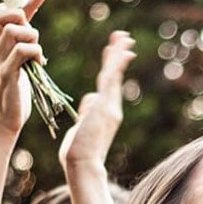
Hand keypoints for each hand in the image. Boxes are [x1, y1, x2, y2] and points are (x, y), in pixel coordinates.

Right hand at [0, 6, 44, 136]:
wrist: (4, 124)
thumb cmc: (14, 97)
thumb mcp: (20, 68)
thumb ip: (25, 50)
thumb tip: (33, 33)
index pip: (3, 14)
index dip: (24, 2)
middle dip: (22, 16)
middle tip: (33, 37)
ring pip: (13, 31)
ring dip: (31, 36)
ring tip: (37, 55)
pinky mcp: (7, 75)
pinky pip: (20, 52)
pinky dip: (34, 53)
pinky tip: (39, 65)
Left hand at [59, 31, 136, 167]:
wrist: (83, 166)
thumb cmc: (79, 153)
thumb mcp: (81, 129)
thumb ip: (87, 113)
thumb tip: (89, 102)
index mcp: (105, 112)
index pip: (108, 84)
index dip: (112, 66)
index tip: (115, 51)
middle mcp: (111, 108)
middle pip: (114, 76)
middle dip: (119, 56)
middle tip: (124, 38)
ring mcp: (110, 108)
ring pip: (114, 76)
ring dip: (118, 55)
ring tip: (122, 38)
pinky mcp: (106, 108)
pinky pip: (111, 81)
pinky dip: (116, 65)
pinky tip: (121, 51)